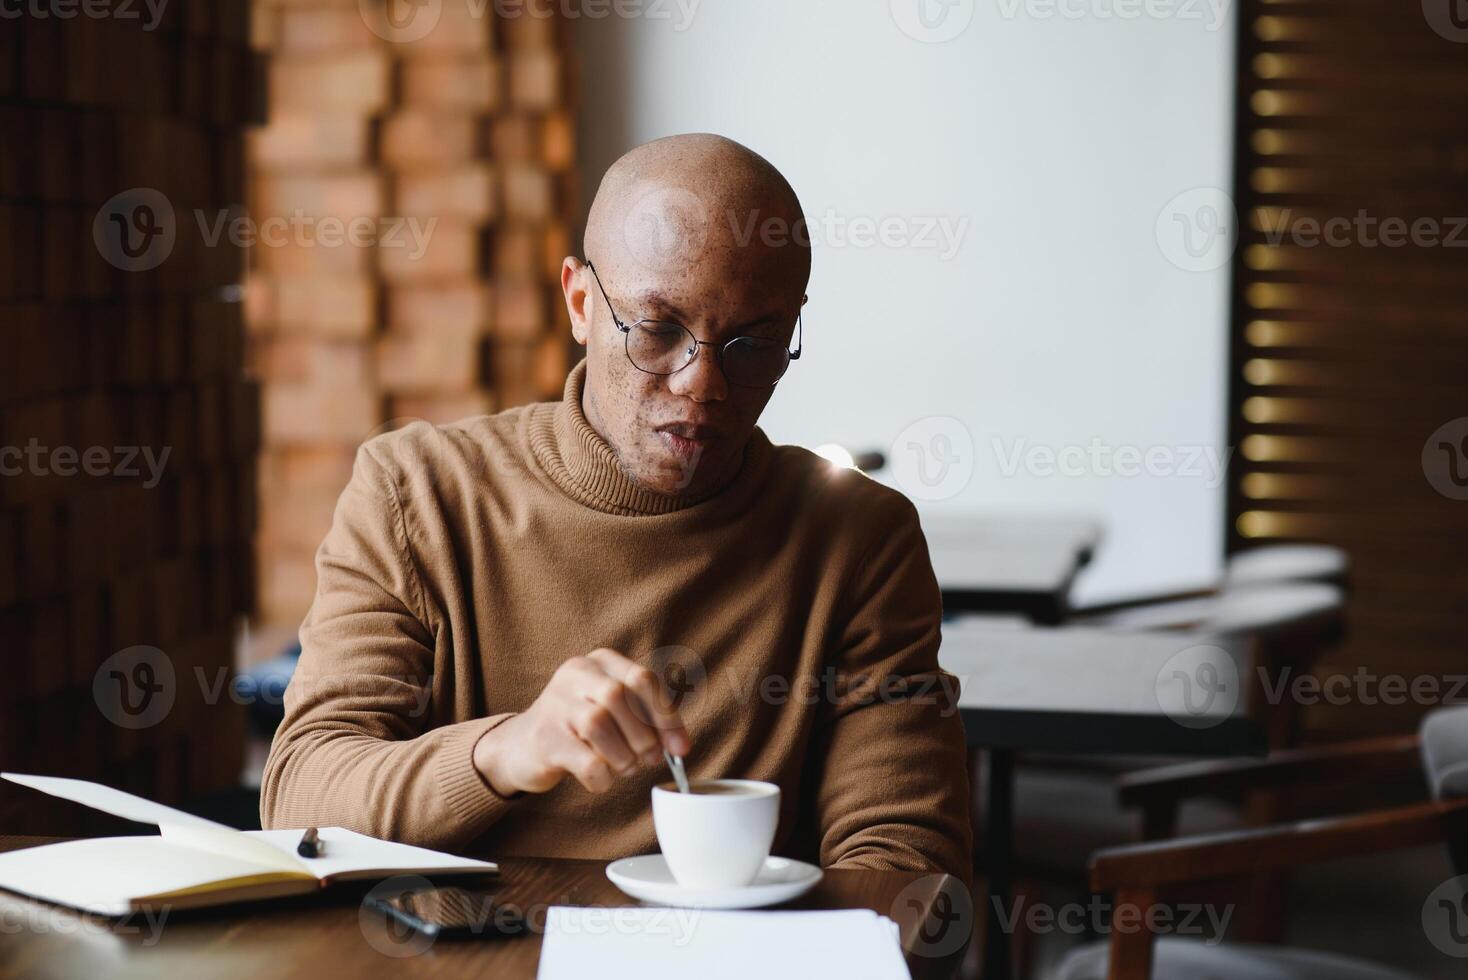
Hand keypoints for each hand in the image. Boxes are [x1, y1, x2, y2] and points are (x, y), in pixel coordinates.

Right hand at [472, 648, 690, 795]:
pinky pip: (585, 760)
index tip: (680, 747)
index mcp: (600, 662)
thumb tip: (680, 746)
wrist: (522, 745)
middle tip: (648, 759)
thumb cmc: (580, 728)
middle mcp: (576, 674)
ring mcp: (555, 703)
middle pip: (620, 697)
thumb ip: (646, 719)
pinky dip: (602, 777)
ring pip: (599, 724)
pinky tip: (601, 779)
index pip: (642, 679)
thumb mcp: (614, 711)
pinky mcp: (544, 738)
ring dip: (623, 756)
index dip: (666, 715)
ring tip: (624, 767)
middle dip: (643, 736)